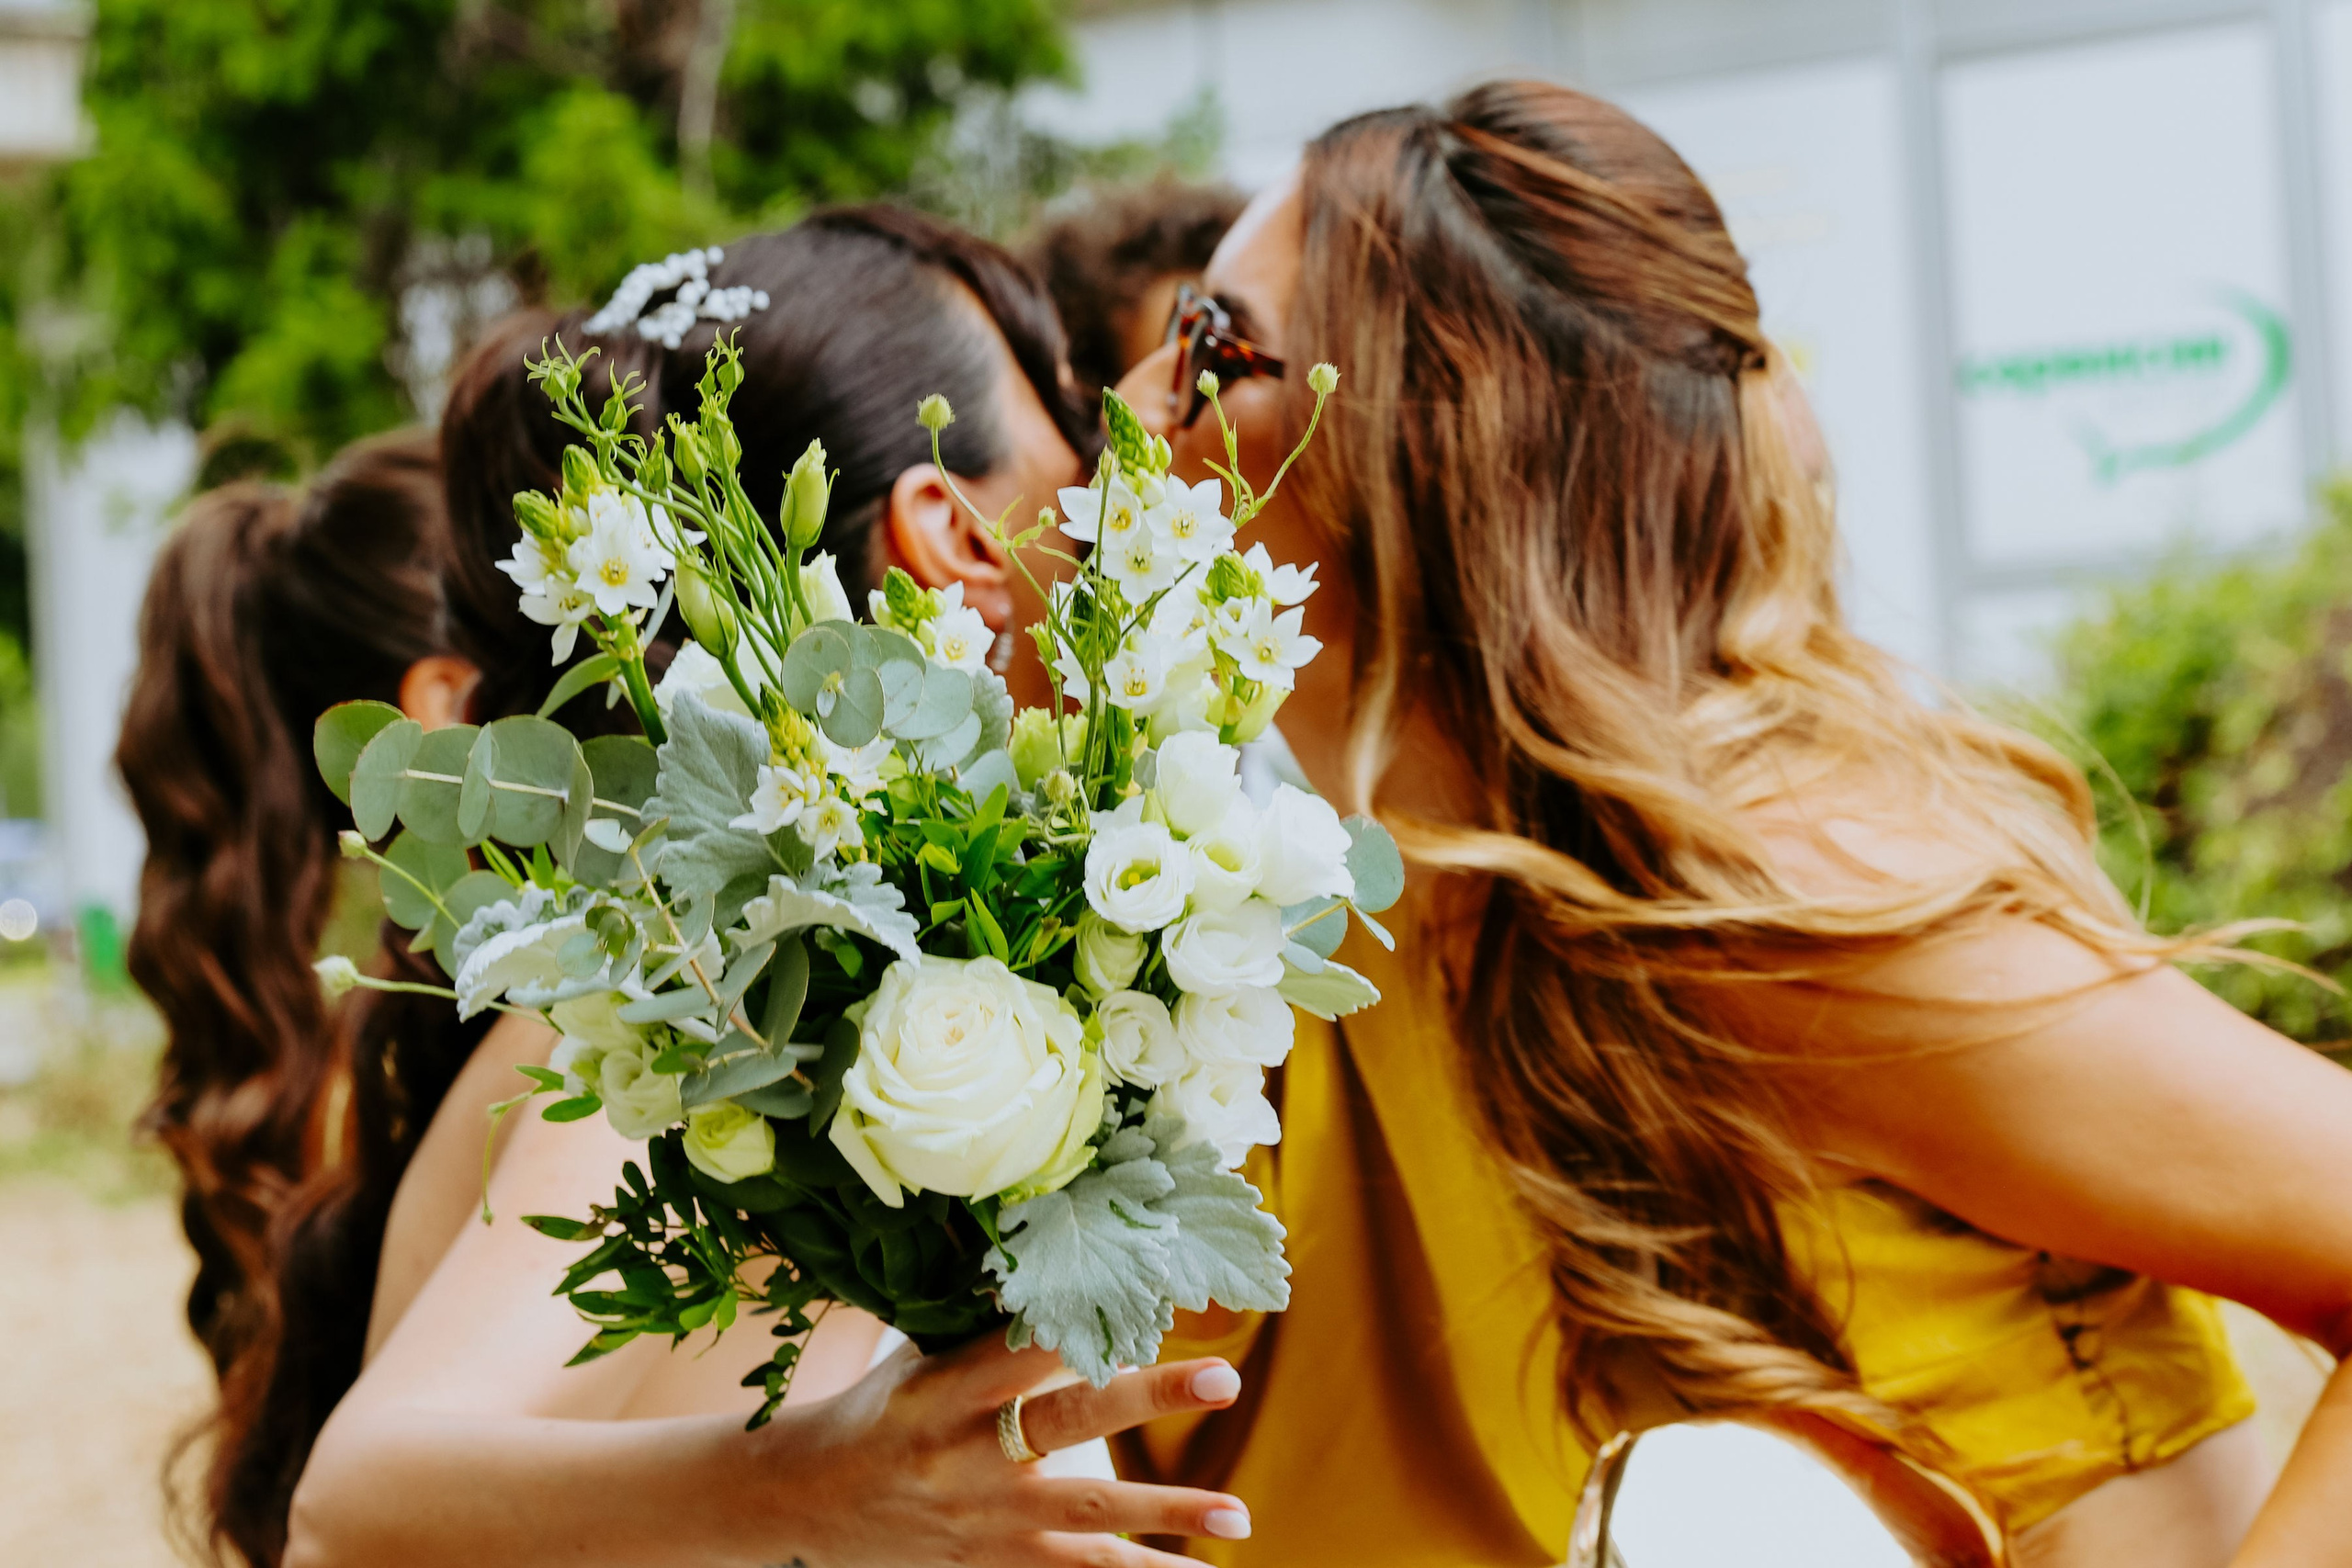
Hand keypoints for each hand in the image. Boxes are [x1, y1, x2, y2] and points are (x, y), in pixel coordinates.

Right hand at [730, 1334, 1250, 1566]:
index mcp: (942, 1388)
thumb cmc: (874, 1409)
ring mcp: (983, 1518)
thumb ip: (987, 1329)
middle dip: (1148, 1400)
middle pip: (1068, 1422)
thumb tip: (1076, 1274)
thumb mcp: (916, 1357)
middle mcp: (965, 1455)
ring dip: (1168, 1514)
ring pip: (1088, 1517)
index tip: (1153, 1291)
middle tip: (1224, 1377)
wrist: (802, 1505)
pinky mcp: (993, 1564)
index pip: (1025, 1347)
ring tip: (1239, 1513)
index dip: (1089, 1318)